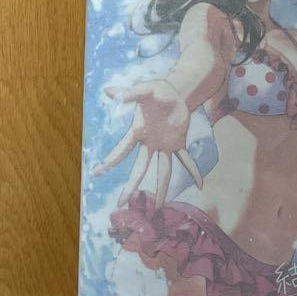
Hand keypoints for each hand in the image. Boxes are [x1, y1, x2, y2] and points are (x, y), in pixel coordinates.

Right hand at [93, 79, 202, 207]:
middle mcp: (149, 144)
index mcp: (138, 132)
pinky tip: (200, 184)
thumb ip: (130, 91)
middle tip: (121, 202)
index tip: (96, 172)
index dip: (110, 160)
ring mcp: (164, 145)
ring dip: (162, 187)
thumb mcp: (145, 89)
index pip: (122, 150)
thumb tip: (109, 90)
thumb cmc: (157, 91)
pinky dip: (193, 170)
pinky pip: (186, 159)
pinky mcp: (178, 143)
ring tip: (159, 206)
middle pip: (139, 168)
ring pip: (163, 169)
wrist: (175, 93)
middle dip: (131, 185)